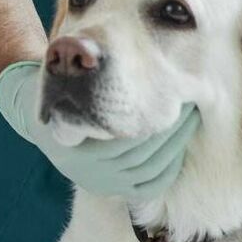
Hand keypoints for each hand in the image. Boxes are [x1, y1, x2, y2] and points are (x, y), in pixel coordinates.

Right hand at [0, 61, 199, 203]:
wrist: (51, 136)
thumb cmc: (63, 102)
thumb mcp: (61, 86)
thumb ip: (78, 73)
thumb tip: (90, 48)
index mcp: (80, 150)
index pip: (125, 136)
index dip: (151, 118)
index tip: (171, 97)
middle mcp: (94, 173)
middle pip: (143, 151)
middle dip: (170, 128)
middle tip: (189, 106)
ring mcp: (107, 185)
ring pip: (152, 168)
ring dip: (175, 145)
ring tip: (190, 121)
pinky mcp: (119, 192)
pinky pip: (152, 185)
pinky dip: (170, 168)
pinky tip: (180, 148)